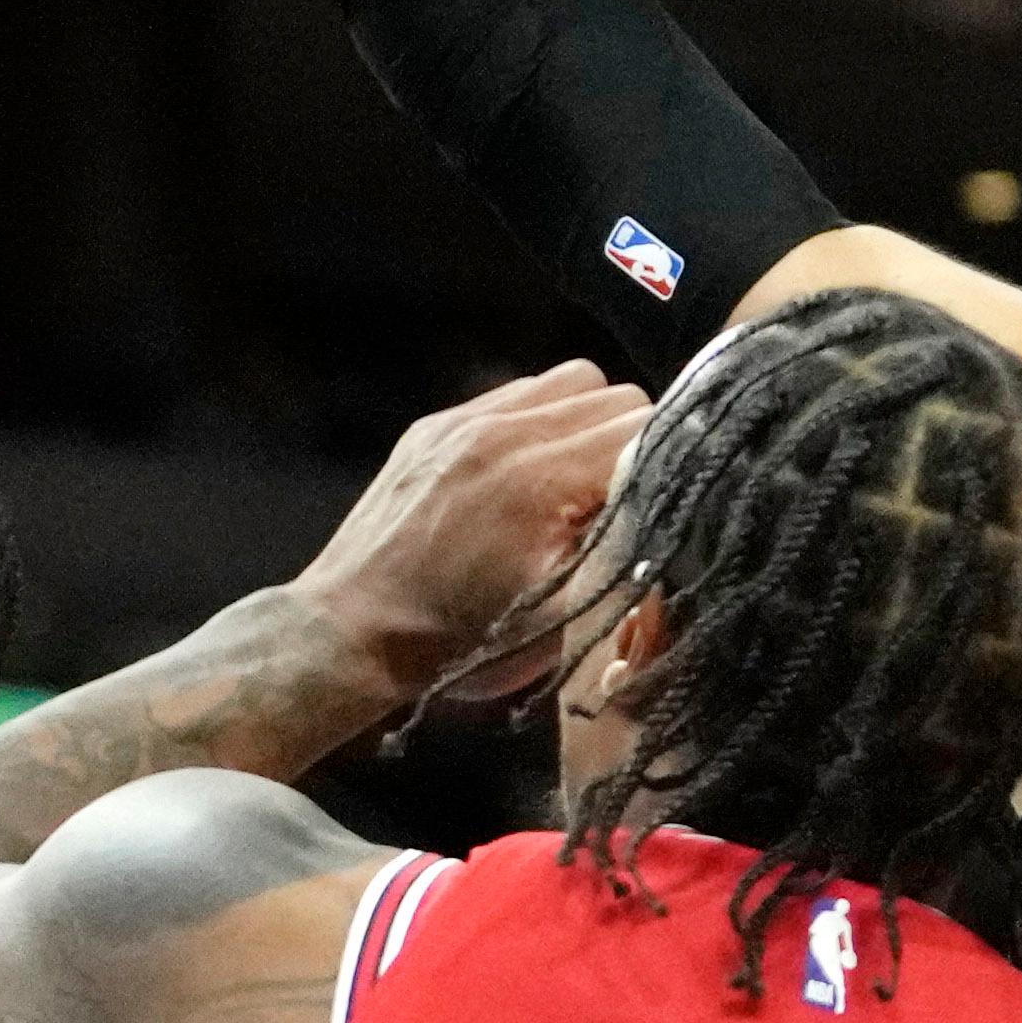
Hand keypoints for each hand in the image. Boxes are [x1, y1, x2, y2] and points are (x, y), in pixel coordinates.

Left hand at [294, 366, 654, 704]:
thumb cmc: (460, 641)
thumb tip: (668, 514)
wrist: (353, 632)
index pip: (646, 425)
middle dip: (631, 442)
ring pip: (568, 381)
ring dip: (587, 423)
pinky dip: (538, 422)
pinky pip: (514, 394)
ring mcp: (462, 422)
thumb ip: (624, 555)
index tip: (658, 506)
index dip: (665, 466)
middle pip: (614, 395)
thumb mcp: (563, 620)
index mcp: (540, 478)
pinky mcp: (434, 426)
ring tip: (574, 481)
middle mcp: (502, 432)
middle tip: (618, 499)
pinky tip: (528, 474)